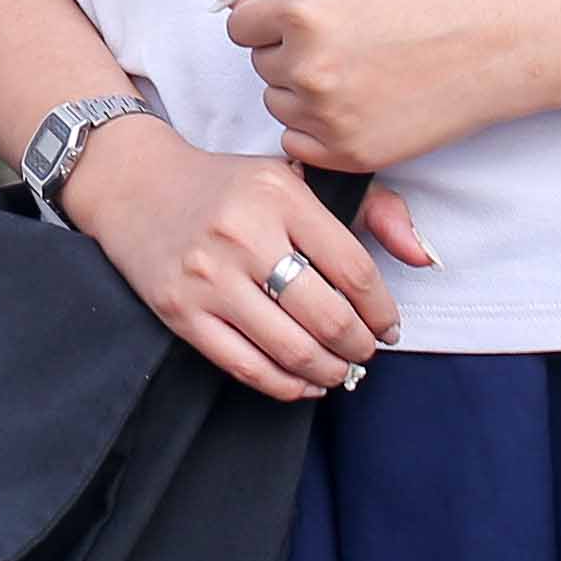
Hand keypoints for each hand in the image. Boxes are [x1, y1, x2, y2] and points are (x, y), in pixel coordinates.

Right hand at [57, 121, 431, 400]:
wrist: (136, 186)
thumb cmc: (229, 187)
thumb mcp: (296, 175)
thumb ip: (370, 208)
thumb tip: (425, 257)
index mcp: (281, 194)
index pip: (353, 269)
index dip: (382, 310)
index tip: (389, 326)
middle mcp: (244, 234)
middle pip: (327, 317)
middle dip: (359, 347)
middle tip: (365, 353)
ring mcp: (208, 277)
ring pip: (291, 349)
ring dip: (328, 371)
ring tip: (339, 370)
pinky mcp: (180, 311)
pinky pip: (246, 366)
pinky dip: (286, 385)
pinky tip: (303, 381)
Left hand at [225, 0, 560, 174]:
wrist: (500, 43)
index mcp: (304, 12)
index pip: (241, 24)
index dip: (270, 15)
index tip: (302, 16)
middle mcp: (309, 69)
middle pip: (260, 64)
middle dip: (289, 50)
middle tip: (345, 38)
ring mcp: (329, 117)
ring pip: (278, 104)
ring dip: (303, 89)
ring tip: (358, 68)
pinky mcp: (351, 153)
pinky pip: (298, 143)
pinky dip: (317, 126)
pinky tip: (358, 101)